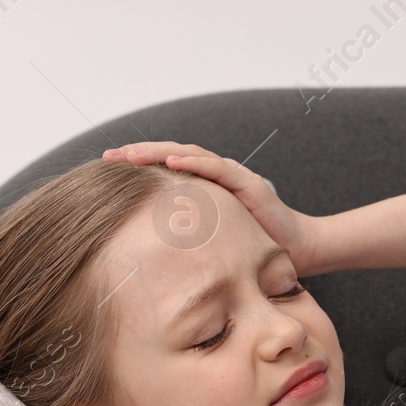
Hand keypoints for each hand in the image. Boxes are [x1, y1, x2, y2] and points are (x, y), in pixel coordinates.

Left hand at [102, 142, 323, 274]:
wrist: (298, 251)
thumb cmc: (254, 251)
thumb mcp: (210, 245)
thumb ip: (186, 240)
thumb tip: (147, 253)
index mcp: (204, 188)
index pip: (165, 170)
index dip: (137, 166)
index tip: (107, 169)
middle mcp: (215, 176)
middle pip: (171, 156)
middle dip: (138, 154)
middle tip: (108, 156)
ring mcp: (232, 176)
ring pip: (189, 154)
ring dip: (158, 153)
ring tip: (130, 154)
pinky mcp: (248, 184)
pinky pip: (216, 169)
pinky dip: (193, 163)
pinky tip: (170, 162)